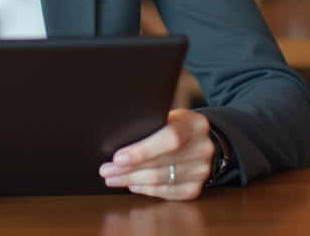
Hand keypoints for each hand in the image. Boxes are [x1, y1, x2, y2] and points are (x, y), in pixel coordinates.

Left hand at [98, 109, 213, 200]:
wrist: (203, 140)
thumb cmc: (178, 126)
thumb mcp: (169, 116)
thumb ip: (151, 126)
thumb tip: (118, 142)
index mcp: (194, 125)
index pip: (169, 139)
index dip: (142, 151)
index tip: (117, 158)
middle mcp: (202, 149)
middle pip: (160, 164)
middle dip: (128, 169)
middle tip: (106, 170)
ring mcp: (201, 171)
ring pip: (160, 181)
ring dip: (132, 181)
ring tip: (113, 178)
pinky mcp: (195, 188)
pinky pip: (166, 193)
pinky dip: (146, 190)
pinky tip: (132, 185)